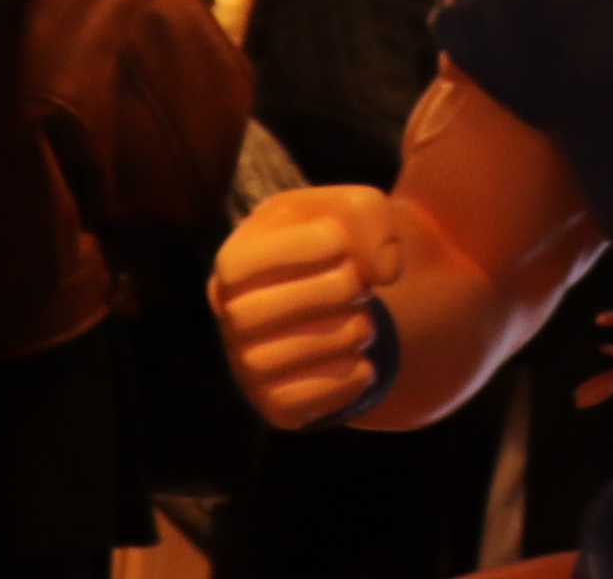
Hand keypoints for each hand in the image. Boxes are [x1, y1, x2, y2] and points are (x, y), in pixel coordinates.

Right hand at [211, 185, 413, 428]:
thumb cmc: (346, 242)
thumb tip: (382, 273)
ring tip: (364, 322)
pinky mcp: (276, 402)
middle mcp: (230, 315)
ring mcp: (247, 362)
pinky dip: (341, 380)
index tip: (340, 240)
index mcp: (237, 259)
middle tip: (360, 286)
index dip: (296, 251)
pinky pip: (294, 404)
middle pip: (247, 316)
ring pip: (269, 363)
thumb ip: (369, 217)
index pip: (235, 266)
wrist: (358, 297)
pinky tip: (363, 360)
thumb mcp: (357, 208)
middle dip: (322, 295)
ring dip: (336, 337)